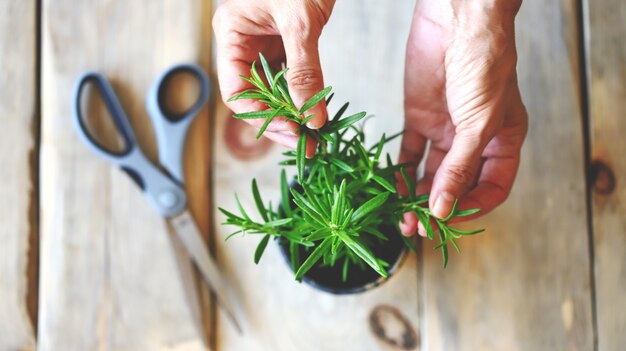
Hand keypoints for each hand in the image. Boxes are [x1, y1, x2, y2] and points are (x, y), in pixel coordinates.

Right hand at [213, 0, 335, 156]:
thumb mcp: (300, 21)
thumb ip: (304, 70)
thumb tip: (311, 118)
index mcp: (231, 35)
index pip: (236, 92)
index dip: (263, 118)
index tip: (293, 132)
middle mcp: (243, 44)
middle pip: (256, 97)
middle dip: (281, 120)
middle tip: (309, 143)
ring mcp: (265, 44)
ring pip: (275, 90)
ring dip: (294, 111)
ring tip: (315, 131)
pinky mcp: (286, 42)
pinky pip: (292, 76)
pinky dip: (304, 93)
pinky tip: (317, 107)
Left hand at [398, 0, 527, 235]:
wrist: (457, 19)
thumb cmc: (484, 65)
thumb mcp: (479, 123)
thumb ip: (459, 168)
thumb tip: (443, 209)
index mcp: (502, 142)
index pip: (491, 188)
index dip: (472, 208)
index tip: (448, 221)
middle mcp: (473, 140)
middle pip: (456, 185)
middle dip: (438, 209)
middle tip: (419, 229)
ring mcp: (445, 129)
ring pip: (430, 173)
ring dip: (416, 196)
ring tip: (401, 218)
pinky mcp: (419, 117)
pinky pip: (408, 152)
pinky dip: (399, 171)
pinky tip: (391, 189)